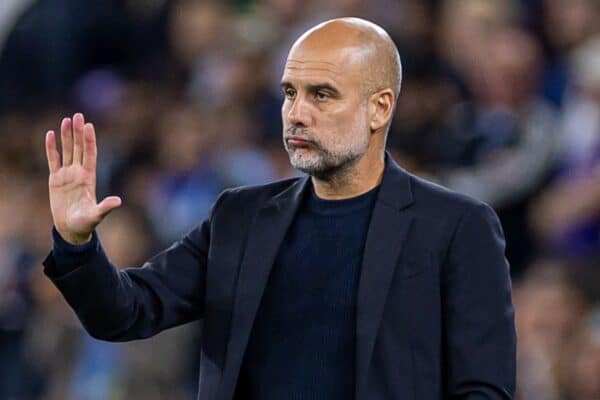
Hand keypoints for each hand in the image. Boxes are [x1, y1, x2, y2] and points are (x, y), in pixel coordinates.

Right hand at [45, 113, 121, 244]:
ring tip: (66, 120)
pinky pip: (53, 160)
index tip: (89, 126)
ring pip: (67, 151)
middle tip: (78, 115)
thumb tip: (118, 202)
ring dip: (67, 136)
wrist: (71, 228)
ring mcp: (67, 175)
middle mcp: (79, 173)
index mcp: (89, 178)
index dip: (89, 141)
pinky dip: (51, 148)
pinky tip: (50, 134)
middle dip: (78, 132)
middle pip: (79, 148)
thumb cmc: (86, 223)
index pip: (90, 155)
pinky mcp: (55, 179)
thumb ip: (106, 207)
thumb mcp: (96, 215)